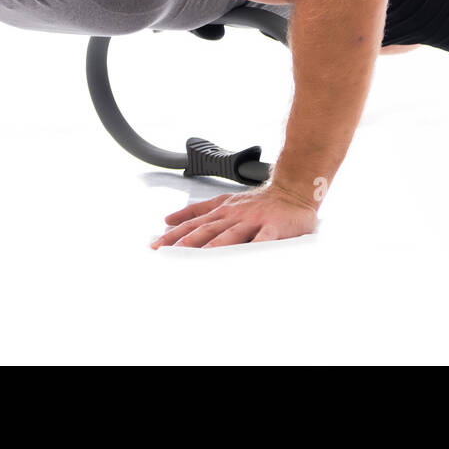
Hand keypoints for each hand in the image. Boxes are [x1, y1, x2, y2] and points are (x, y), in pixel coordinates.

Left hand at [151, 184, 318, 248]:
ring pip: (232, 234)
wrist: (292, 190)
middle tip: (170, 256)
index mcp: (221, 211)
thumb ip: (197, 211)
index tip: (156, 247)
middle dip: (187, 243)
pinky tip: (250, 256)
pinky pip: (265, 238)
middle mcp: (234, 215)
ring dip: (216, 246)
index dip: (174, 236)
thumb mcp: (223, 201)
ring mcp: (254, 220)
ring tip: (202, 258)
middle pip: (207, 230)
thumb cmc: (258, 202)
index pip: (193, 224)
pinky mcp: (274, 226)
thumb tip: (169, 220)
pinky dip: (257, 246)